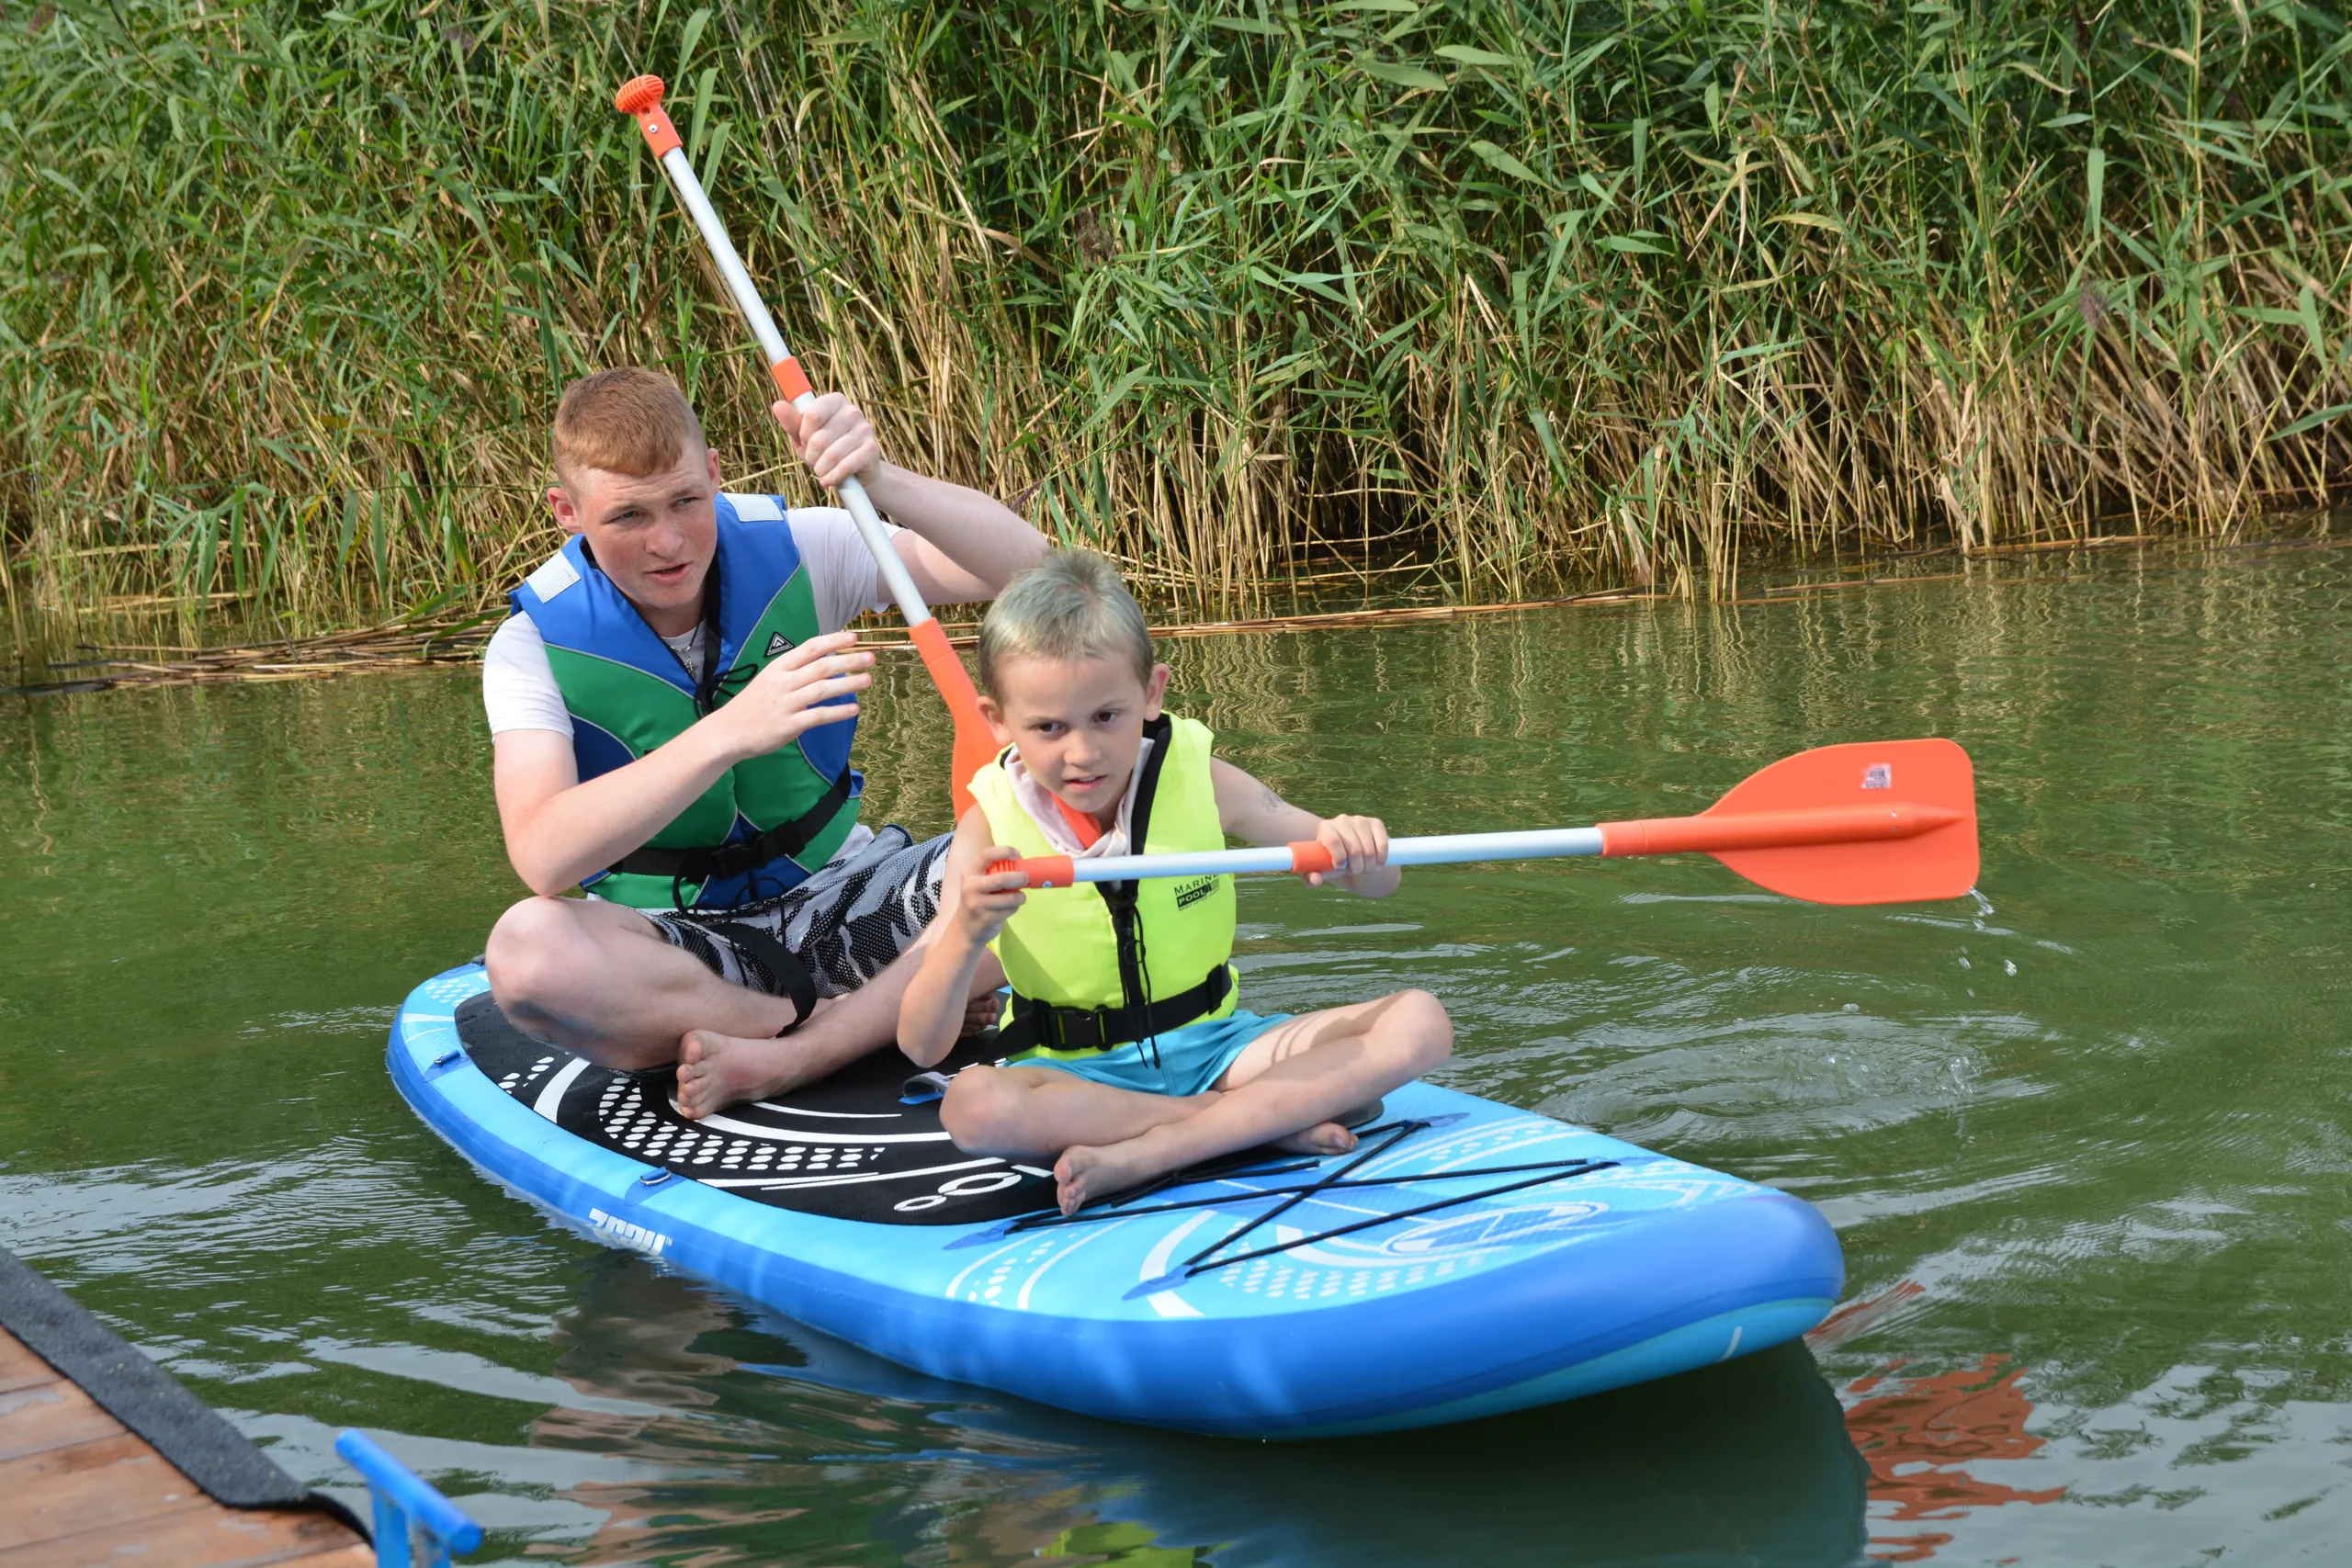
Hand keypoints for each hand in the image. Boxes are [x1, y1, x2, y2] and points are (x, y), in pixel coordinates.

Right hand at [708, 629, 871, 761]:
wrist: (727, 732)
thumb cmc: (752, 706)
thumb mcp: (769, 680)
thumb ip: (794, 672)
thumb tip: (824, 662)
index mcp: (778, 668)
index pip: (809, 648)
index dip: (833, 641)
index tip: (853, 637)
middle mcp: (782, 682)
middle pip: (820, 667)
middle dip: (848, 660)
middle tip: (870, 658)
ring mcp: (785, 703)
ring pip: (822, 689)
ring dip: (848, 684)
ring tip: (868, 679)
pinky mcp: (788, 725)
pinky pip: (818, 716)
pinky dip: (837, 712)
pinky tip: (853, 709)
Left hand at [771, 391, 881, 489]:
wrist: (858, 471)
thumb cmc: (828, 450)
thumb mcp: (806, 436)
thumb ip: (793, 422)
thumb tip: (777, 406)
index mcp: (835, 401)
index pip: (811, 415)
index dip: (803, 435)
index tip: (806, 441)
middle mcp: (852, 411)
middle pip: (819, 438)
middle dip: (811, 456)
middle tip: (815, 460)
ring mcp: (865, 430)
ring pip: (831, 455)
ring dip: (821, 469)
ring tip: (822, 471)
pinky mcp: (872, 450)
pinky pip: (845, 466)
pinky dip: (832, 477)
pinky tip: (829, 480)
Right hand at [954, 851, 1029, 944]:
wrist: (966, 927)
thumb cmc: (979, 899)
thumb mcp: (979, 882)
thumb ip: (995, 873)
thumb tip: (1023, 866)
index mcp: (970, 872)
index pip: (987, 854)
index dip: (1005, 851)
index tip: (1018, 855)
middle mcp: (970, 887)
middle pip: (1002, 879)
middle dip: (1019, 878)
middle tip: (1026, 878)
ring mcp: (977, 904)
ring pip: (1009, 898)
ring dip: (1020, 897)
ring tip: (1019, 897)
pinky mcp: (985, 919)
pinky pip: (1009, 910)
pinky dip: (1014, 908)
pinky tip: (1010, 908)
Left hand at [1306, 814, 1388, 887]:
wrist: (1353, 854)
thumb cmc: (1334, 861)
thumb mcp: (1322, 870)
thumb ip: (1312, 878)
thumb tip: (1316, 880)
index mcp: (1325, 827)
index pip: (1333, 840)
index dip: (1339, 858)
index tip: (1341, 867)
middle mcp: (1342, 820)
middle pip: (1354, 849)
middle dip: (1356, 868)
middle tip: (1355, 872)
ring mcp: (1360, 820)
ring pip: (1369, 850)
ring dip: (1368, 866)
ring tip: (1364, 869)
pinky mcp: (1376, 823)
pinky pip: (1382, 844)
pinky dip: (1381, 859)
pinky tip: (1377, 864)